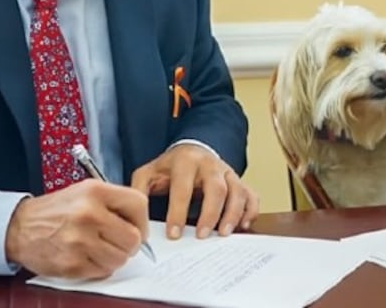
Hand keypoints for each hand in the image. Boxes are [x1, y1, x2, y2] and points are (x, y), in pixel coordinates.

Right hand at [4, 179, 148, 278]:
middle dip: (129, 244)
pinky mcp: (72, 264)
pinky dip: (98, 267)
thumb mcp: (84, 192)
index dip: (142, 221)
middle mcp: (88, 214)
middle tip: (117, 241)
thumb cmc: (55, 210)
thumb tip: (140, 224)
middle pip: (133, 238)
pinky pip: (102, 271)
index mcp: (94, 192)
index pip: (138, 205)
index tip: (138, 228)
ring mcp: (80, 241)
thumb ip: (113, 202)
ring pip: (120, 259)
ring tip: (98, 248)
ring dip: (114, 257)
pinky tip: (86, 256)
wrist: (19, 227)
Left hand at [130, 144, 258, 239]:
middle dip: (210, 214)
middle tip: (202, 236)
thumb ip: (139, 190)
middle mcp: (210, 165)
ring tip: (223, 234)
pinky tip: (242, 225)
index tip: (174, 234)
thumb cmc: (170, 167)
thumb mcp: (149, 172)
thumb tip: (134, 215)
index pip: (183, 188)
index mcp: (185, 161)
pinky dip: (250, 211)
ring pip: (237, 192)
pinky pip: (251, 195)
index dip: (178, 212)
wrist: (192, 150)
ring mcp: (227, 172)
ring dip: (233, 214)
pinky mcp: (238, 181)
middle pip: (217, 188)